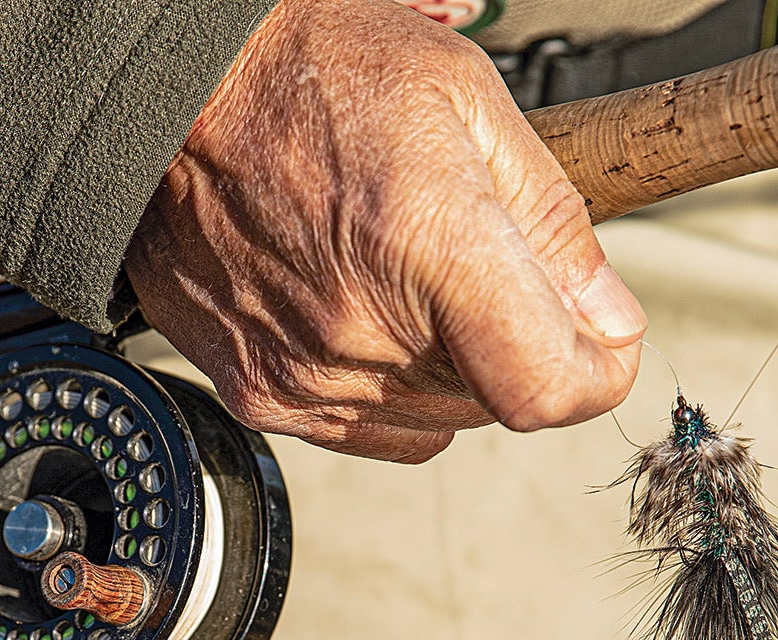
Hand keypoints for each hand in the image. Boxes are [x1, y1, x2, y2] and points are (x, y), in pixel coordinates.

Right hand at [125, 0, 645, 462]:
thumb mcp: (465, 101)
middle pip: (501, 401)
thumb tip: (606, 318)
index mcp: (423, 245)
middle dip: (520, 342)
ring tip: (409, 274)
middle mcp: (359, 329)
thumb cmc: (308, 72)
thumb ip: (552, 221)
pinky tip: (365, 310)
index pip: (549, 386)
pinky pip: (369, 429)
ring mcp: (303, 373)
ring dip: (452, 366)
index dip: (597, 372)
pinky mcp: (260, 393)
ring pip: (440, 418)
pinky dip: (390, 386)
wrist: (171, 96)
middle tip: (484, 264)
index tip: (602, 342)